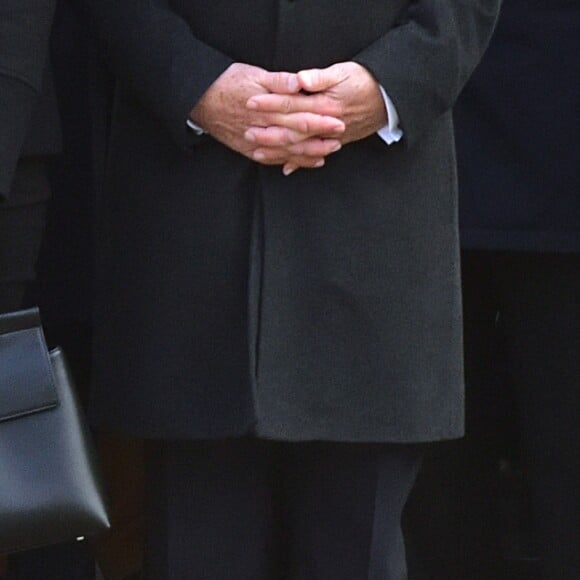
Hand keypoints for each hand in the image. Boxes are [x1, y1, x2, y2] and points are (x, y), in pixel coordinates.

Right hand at [190, 63, 344, 168]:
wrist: (199, 101)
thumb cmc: (227, 83)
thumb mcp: (253, 75)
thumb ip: (278, 81)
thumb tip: (299, 83)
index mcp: (268, 107)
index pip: (299, 114)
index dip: (319, 118)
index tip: (337, 120)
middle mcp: (264, 127)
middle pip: (296, 135)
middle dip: (319, 139)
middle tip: (339, 140)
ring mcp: (256, 142)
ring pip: (287, 150)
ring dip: (308, 154)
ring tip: (328, 154)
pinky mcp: (249, 150)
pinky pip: (273, 159)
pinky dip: (290, 162)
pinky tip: (305, 163)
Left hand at [246, 62, 387, 173]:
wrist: (390, 100)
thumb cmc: (366, 81)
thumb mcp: (344, 72)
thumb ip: (320, 77)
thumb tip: (300, 80)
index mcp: (324, 105)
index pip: (291, 104)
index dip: (270, 103)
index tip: (251, 103)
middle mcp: (325, 124)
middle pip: (292, 130)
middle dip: (268, 132)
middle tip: (247, 133)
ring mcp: (330, 136)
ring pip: (300, 147)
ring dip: (279, 151)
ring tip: (258, 153)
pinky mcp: (336, 142)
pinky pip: (315, 155)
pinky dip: (301, 162)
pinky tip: (287, 168)